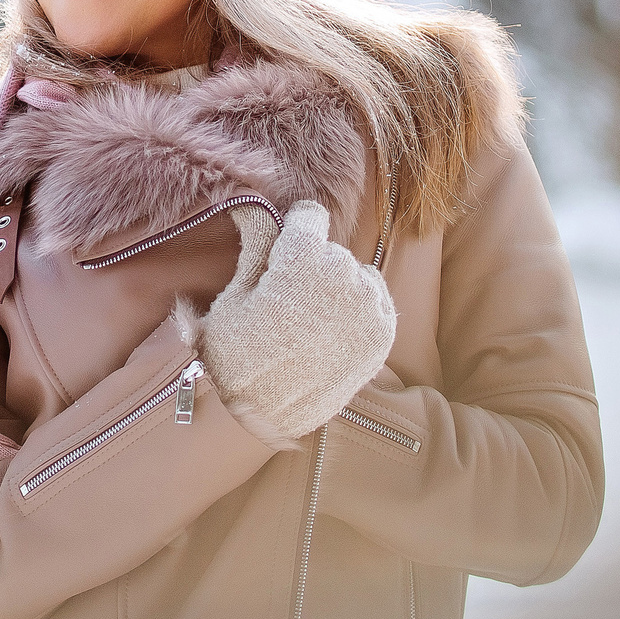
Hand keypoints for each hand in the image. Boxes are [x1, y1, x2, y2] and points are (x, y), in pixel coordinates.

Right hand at [198, 200, 396, 450]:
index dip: (293, 233)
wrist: (263, 415)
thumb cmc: (238, 353)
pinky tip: (332, 333)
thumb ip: (256, 243)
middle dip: (312, 266)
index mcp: (303, 255)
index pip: (310, 216)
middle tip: (290, 301)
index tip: (283, 252)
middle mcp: (343, 272)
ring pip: (355, 275)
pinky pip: (374, 302)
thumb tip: (249, 203)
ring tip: (311, 323)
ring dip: (337, 289)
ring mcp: (368, 304)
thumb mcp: (236, 294)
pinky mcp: (383, 332)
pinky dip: (358, 311)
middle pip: (331, 251)